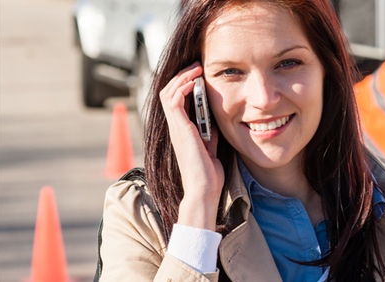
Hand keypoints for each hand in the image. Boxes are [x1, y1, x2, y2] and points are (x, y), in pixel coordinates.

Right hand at [159, 62, 223, 230]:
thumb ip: (210, 130)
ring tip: (196, 68)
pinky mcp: (180, 129)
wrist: (204, 188)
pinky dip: (182, 88)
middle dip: (181, 76)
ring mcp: (176, 128)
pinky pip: (174, 101)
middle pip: (168, 92)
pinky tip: (195, 81)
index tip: (199, 74)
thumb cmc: (209, 172)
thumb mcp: (212, 145)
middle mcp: (176, 127)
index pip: (176, 100)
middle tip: (196, 65)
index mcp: (182, 129)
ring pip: (168, 93)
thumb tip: (216, 116)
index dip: (184, 84)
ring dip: (182, 77)